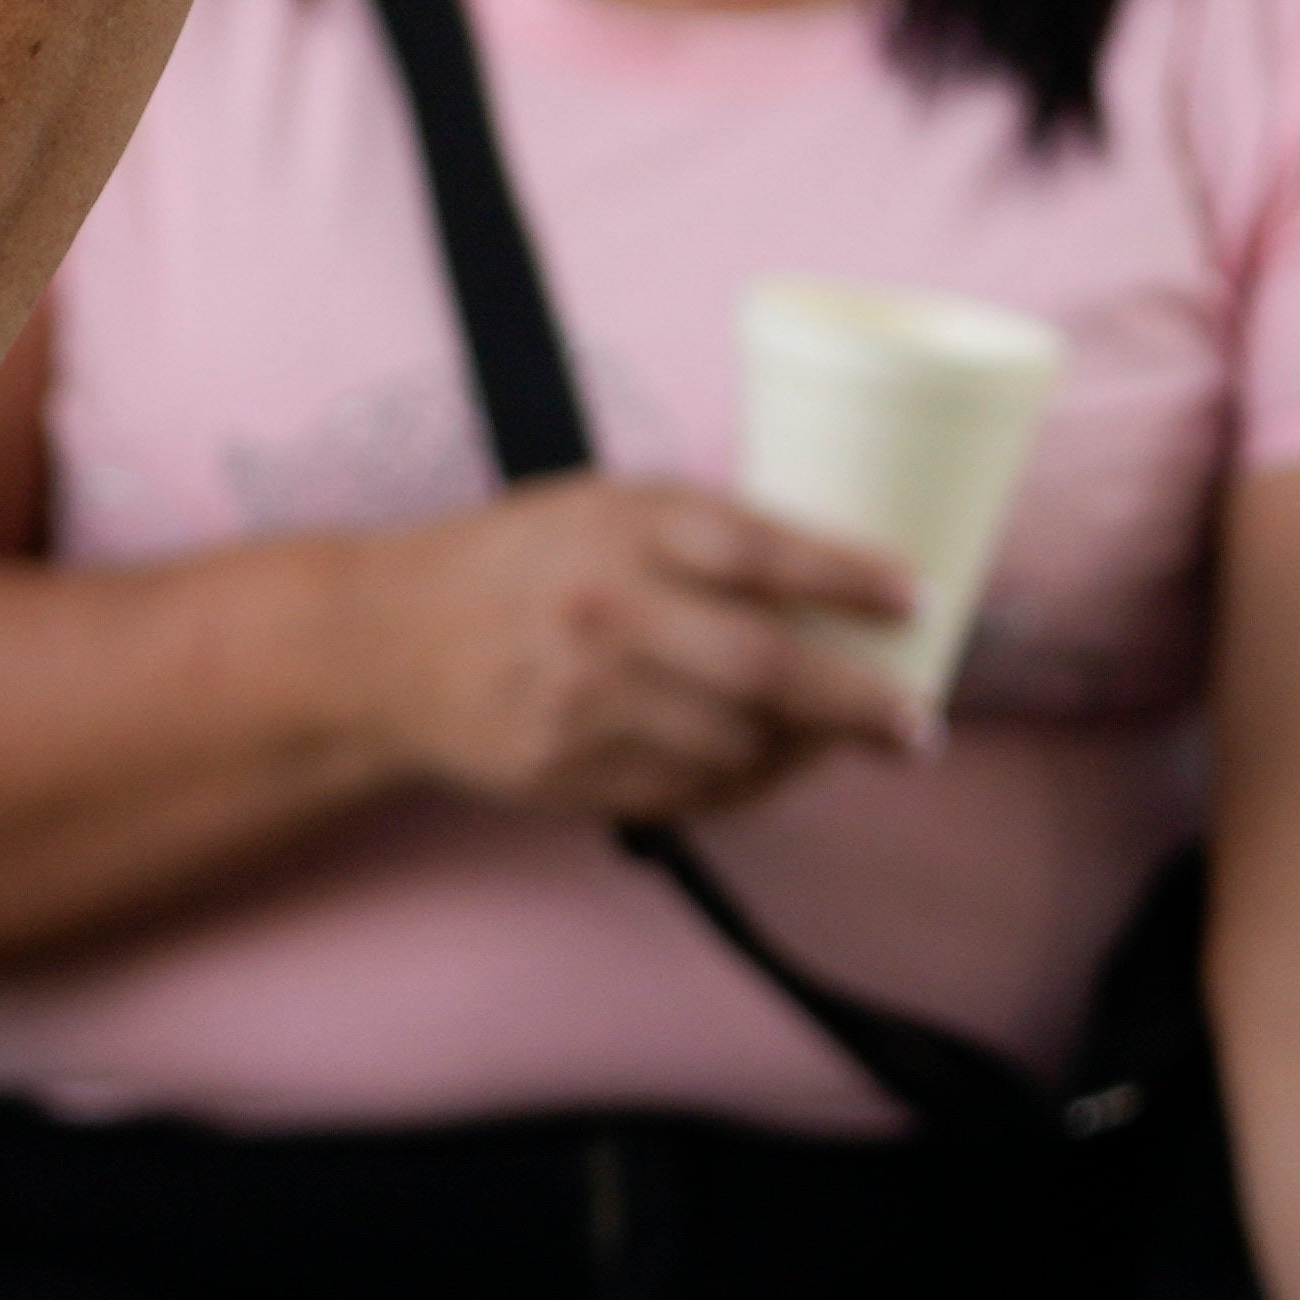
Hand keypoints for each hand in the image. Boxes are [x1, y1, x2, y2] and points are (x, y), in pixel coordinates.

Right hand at [338, 477, 922, 822]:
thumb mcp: (596, 508)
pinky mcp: (570, 771)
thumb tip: (842, 584)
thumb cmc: (514, 562)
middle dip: (861, 705)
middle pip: (766, 669)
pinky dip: (747, 783)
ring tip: (847, 744)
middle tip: (917, 725)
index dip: (847, 574)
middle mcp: (603, 610)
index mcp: (616, 525)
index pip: (756, 549)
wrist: (382, 642)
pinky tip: (769, 766)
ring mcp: (584, 700)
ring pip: (738, 745)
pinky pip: (693, 792)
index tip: (917, 597)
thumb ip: (699, 536)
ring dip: (808, 752)